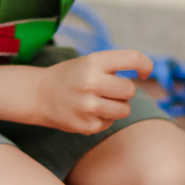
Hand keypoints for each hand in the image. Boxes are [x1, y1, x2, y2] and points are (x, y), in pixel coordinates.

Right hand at [32, 49, 152, 133]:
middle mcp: (91, 82)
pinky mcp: (88, 126)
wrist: (38, 95)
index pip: (132, 59)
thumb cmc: (70, 76)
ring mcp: (89, 106)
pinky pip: (111, 122)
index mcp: (93, 61)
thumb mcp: (89, 62)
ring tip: (99, 100)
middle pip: (130, 90)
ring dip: (117, 105)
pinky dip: (103, 118)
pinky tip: (87, 111)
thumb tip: (146, 74)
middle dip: (123, 90)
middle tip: (108, 89)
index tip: (145, 72)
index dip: (145, 65)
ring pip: (124, 109)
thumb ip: (114, 66)